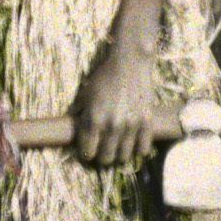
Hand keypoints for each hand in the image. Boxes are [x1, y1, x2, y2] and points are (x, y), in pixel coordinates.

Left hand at [74, 46, 158, 168]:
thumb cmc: (104, 76)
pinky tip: (134, 144)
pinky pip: (143, 148)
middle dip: (102, 157)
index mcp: (94, 119)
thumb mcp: (85, 94)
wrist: (130, 63)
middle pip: (106, 158)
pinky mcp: (147, 122)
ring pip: (124, 157)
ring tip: (117, 148)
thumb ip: (80, 114)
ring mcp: (131, 125)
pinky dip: (138, 149)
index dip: (86, 153)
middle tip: (102, 151)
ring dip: (119, 155)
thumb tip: (74, 130)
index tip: (87, 151)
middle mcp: (112, 126)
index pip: (87, 151)